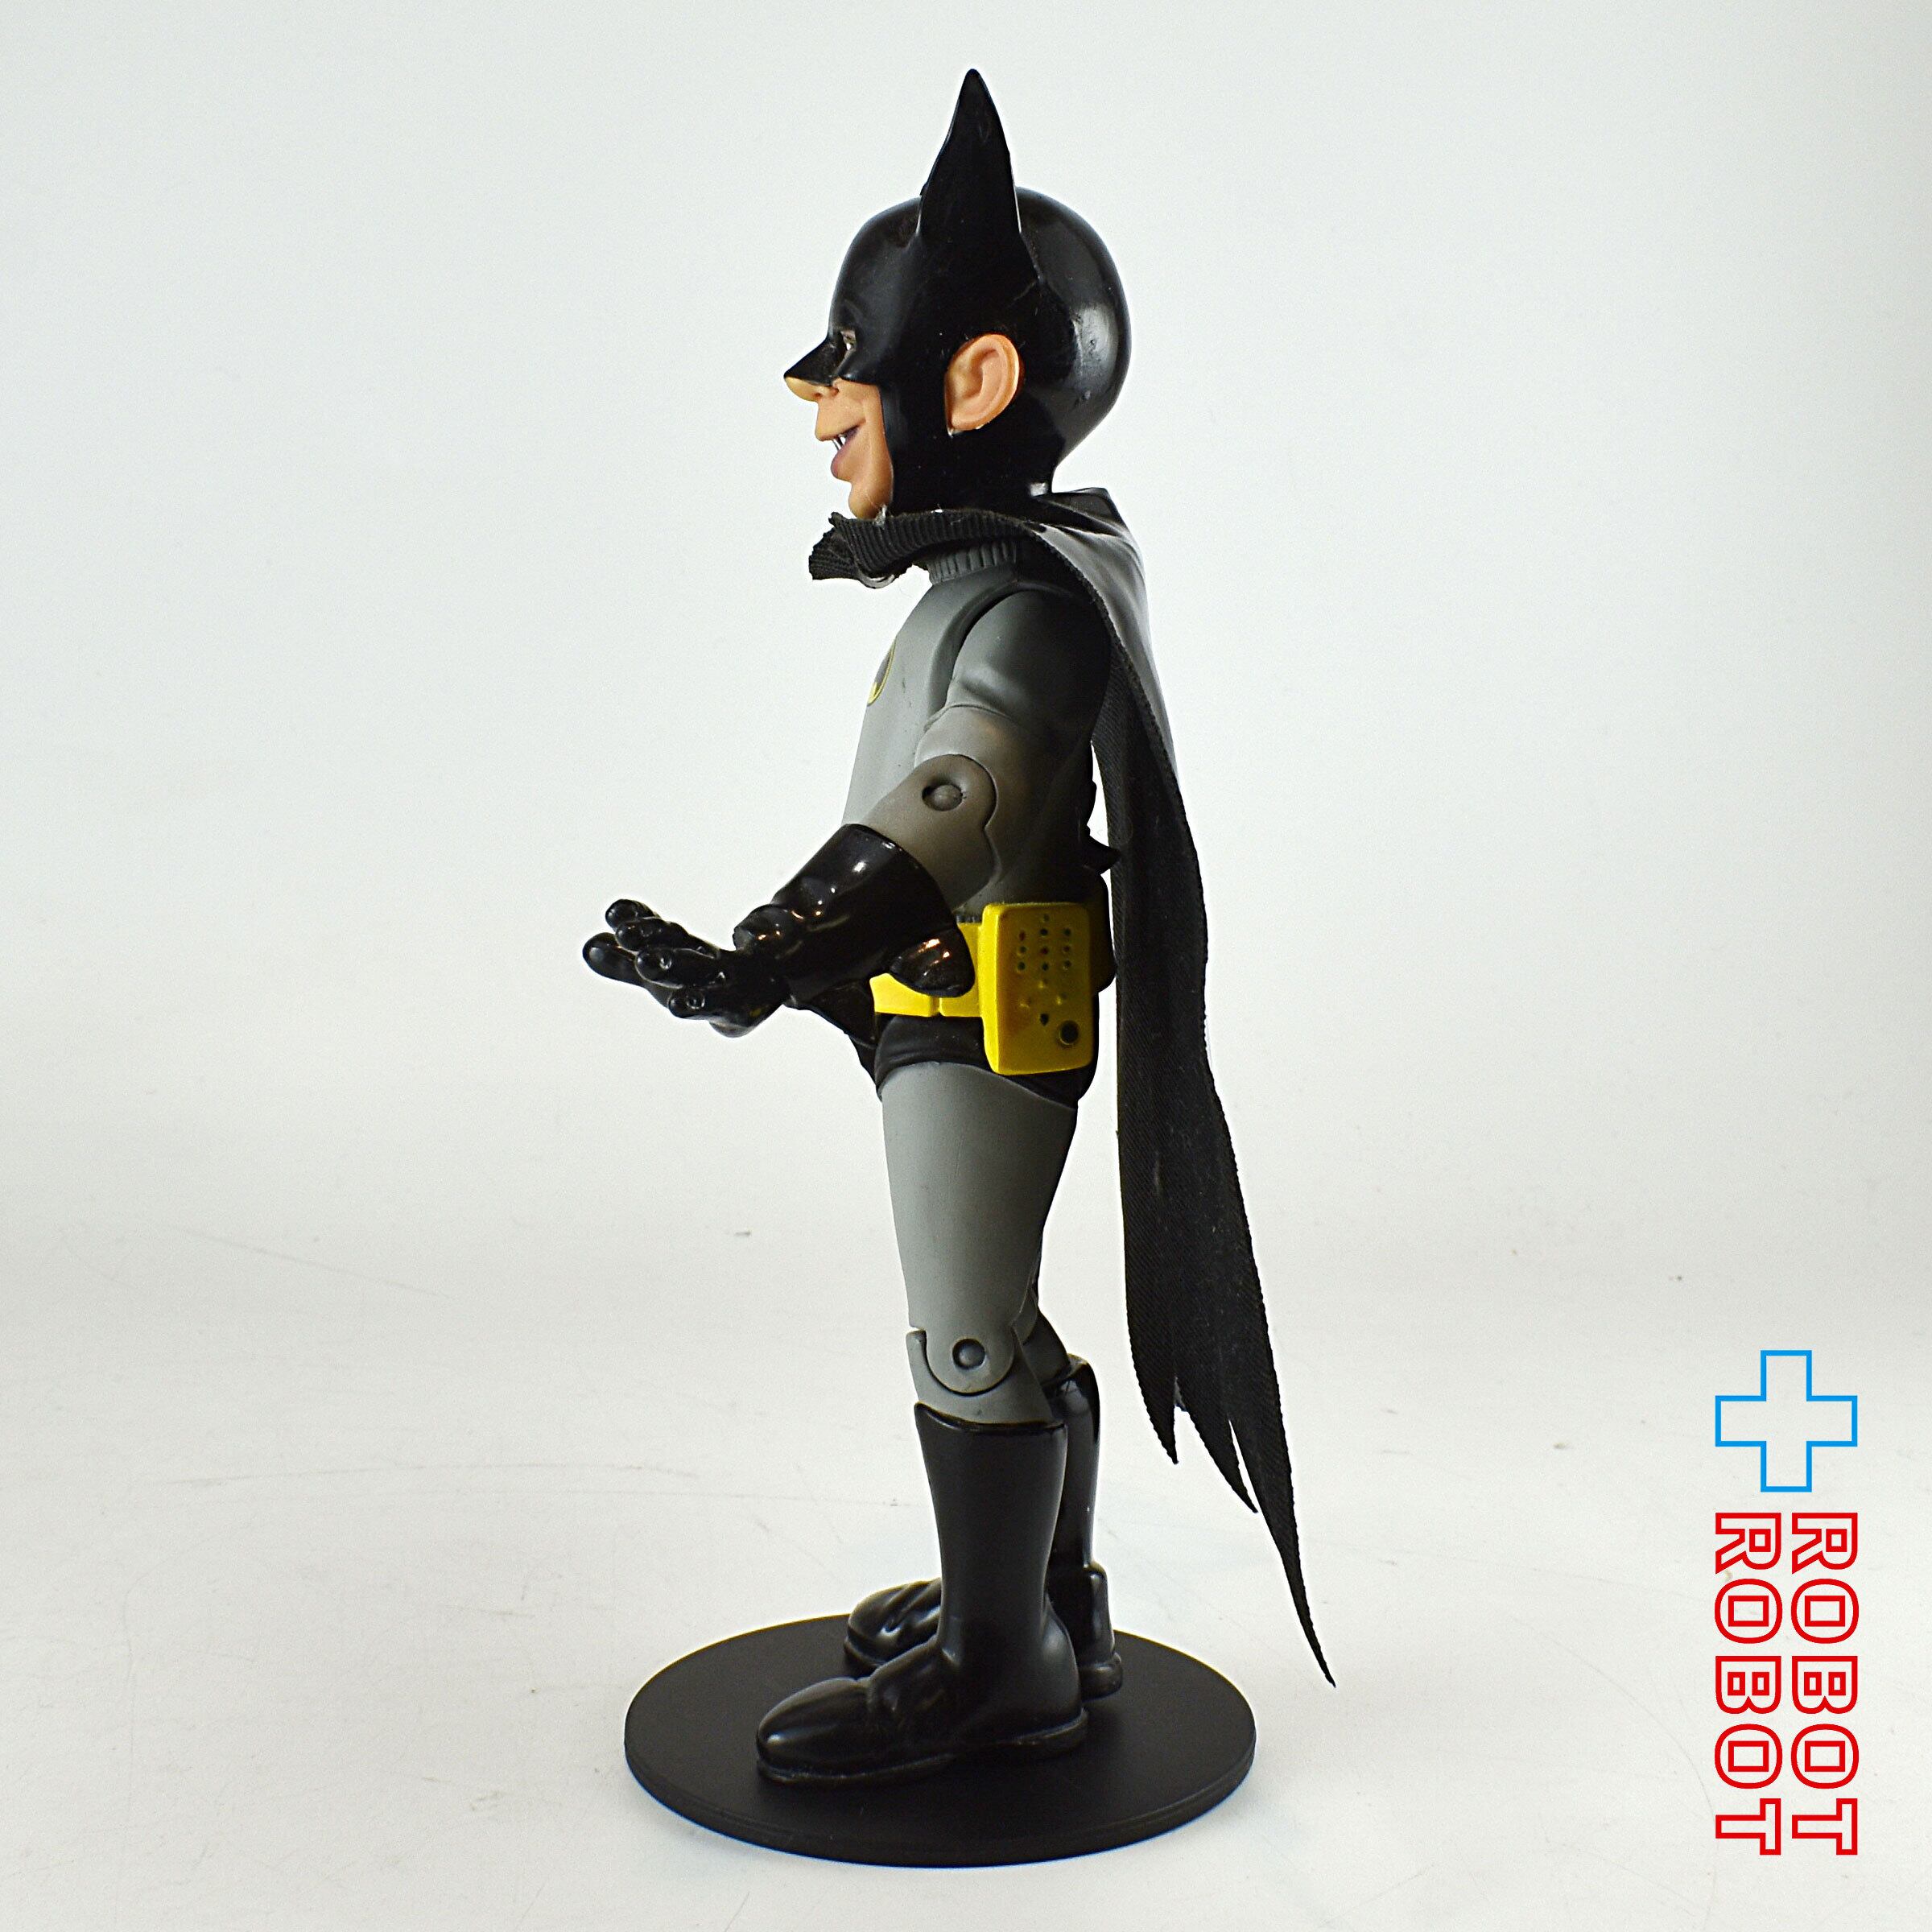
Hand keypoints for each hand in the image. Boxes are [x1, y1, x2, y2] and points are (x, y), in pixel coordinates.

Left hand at [583, 900, 786, 1035]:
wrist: (763, 997)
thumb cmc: (703, 984)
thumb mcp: (661, 976)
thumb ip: (624, 965)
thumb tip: (588, 948)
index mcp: (684, 948)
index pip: (661, 930)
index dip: (639, 921)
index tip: (614, 914)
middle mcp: (703, 958)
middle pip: (675, 942)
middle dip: (652, 937)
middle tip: (625, 933)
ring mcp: (726, 980)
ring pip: (695, 967)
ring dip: (670, 961)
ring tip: (643, 962)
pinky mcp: (740, 1009)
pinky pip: (719, 1004)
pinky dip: (698, 1003)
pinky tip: (676, 1005)